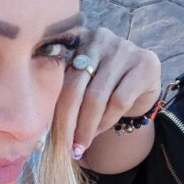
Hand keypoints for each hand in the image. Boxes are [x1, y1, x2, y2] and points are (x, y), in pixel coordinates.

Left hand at [54, 26, 161, 158]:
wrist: (141, 83)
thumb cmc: (101, 84)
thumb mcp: (79, 80)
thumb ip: (62, 89)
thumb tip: (39, 125)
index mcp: (75, 39)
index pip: (56, 74)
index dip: (49, 104)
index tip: (42, 132)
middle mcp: (99, 38)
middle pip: (73, 86)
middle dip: (65, 121)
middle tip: (61, 145)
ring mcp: (123, 49)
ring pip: (96, 97)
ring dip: (86, 127)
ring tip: (79, 145)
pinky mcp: (145, 64)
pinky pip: (118, 101)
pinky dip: (105, 122)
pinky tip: (98, 132)